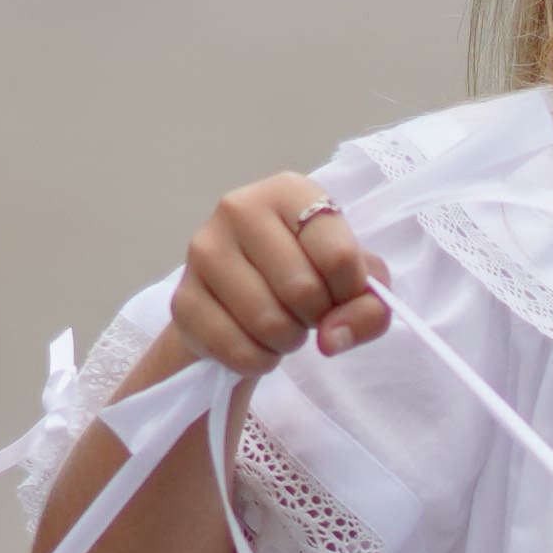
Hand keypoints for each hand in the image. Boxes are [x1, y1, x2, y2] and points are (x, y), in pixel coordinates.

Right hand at [166, 172, 387, 381]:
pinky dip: (258, 361)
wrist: (242, 302)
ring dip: (288, 341)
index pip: (339, 256)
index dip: (350, 292)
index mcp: (288, 191)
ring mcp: (204, 251)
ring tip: (283, 325)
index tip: (340, 293)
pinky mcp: (182, 298)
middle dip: (316, 318)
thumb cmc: (308, 278)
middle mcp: (239, 208)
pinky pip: (237, 350)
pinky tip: (256, 343)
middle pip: (303, 290)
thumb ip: (371, 307)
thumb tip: (332, 337)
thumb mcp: (356, 285)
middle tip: (306, 312)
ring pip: (269, 323)